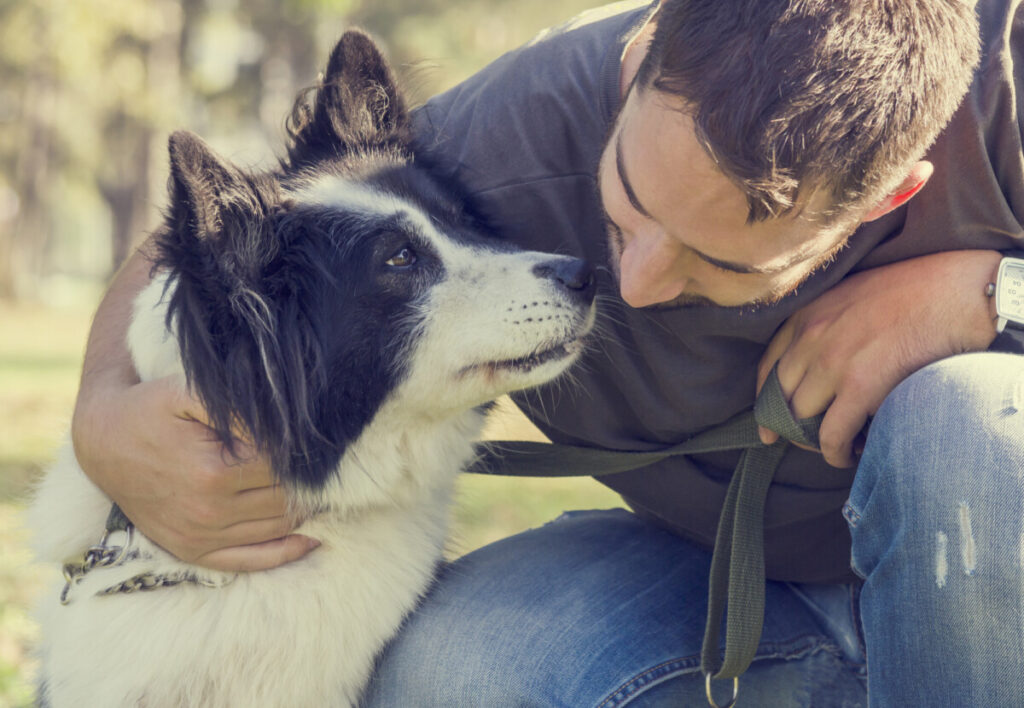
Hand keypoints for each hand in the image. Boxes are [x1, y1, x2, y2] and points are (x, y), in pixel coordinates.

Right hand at [72, 375, 318, 570]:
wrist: (102, 441)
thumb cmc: (151, 409)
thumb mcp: (190, 392)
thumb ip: (239, 407)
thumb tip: (286, 426)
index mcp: (214, 472)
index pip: (286, 467)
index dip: (307, 454)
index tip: (321, 441)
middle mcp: (209, 512)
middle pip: (288, 499)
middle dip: (313, 482)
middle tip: (331, 465)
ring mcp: (201, 537)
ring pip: (279, 529)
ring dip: (307, 511)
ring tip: (324, 490)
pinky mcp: (193, 552)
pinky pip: (252, 561)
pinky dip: (288, 552)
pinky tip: (313, 537)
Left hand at [756, 250, 1000, 468]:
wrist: (957, 291)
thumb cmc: (915, 292)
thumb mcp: (852, 297)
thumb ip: (828, 326)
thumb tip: (819, 369)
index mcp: (807, 314)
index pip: (768, 367)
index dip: (764, 402)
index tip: (766, 426)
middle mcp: (811, 337)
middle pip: (781, 397)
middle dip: (790, 427)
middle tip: (808, 443)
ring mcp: (833, 361)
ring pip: (802, 419)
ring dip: (815, 441)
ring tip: (837, 447)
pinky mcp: (861, 385)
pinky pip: (831, 435)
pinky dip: (835, 453)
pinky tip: (849, 456)